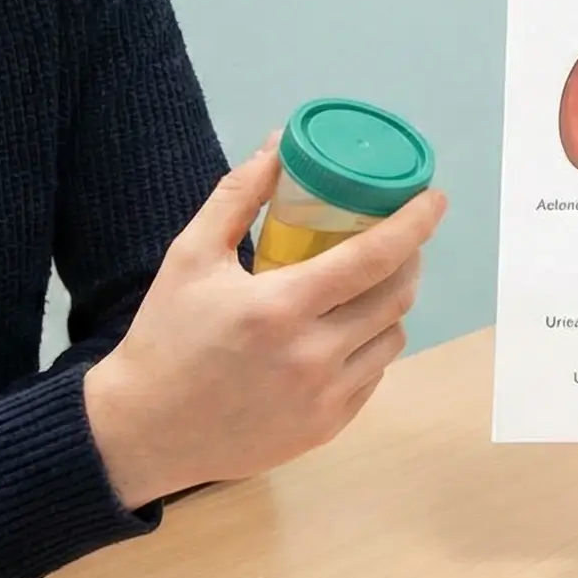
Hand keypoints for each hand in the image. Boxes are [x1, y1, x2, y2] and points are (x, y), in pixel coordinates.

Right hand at [85, 139, 447, 507]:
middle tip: (399, 238)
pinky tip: (350, 331)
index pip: (374, 256)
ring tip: (371, 284)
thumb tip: (279, 145)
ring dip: (392, 304)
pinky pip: (373, 376)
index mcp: (281, 308)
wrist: (143, 432)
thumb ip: (237, 197)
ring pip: (392, 338)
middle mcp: (313, 356)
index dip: (415, 222)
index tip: (434, 198)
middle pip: (396, 296)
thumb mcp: (190, 257)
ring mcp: (325, 398)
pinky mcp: (325, 429)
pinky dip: (371, 346)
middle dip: (409, 258)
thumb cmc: (165, 337)